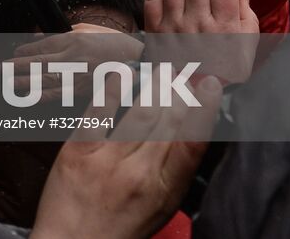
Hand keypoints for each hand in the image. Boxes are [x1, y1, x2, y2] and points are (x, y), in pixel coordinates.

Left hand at [9, 24, 144, 103]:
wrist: (137, 60)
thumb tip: (38, 38)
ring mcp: (79, 75)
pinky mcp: (85, 89)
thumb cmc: (111, 43)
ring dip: (26, 83)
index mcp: (73, 40)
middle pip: (41, 63)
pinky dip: (44, 97)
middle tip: (2, 70)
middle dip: (19, 67)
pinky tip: (30, 98)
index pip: (42, 46)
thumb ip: (61, 35)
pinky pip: (61, 94)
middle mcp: (73, 57)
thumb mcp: (85, 30)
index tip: (13, 54)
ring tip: (10, 84)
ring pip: (47, 80)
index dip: (25, 51)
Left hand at [30, 76, 220, 238]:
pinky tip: (123, 73)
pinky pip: (99, 113)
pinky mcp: (79, 151)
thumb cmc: (117, 230)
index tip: (210, 86)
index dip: (204, 111)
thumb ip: (171, 174)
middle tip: (187, 68)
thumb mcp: (158, 209)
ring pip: (140, 115)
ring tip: (165, 69)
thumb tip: (186, 134)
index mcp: (164, 192)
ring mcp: (108, 160)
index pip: (191, 145)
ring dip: (155, 87)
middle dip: (180, 92)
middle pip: (168, 123)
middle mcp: (139, 174)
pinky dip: (113, 90)